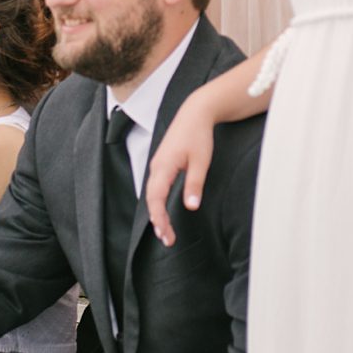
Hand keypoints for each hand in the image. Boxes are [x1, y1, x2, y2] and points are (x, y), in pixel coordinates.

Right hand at [144, 88, 223, 247]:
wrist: (195, 112)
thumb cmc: (198, 134)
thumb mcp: (201, 160)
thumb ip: (194, 183)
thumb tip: (190, 206)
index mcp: (163, 166)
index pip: (156, 199)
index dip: (159, 219)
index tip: (166, 235)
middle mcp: (156, 167)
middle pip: (151, 199)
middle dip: (158, 221)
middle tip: (167, 239)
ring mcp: (157, 165)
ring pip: (152, 194)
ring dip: (157, 212)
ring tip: (166, 230)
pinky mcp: (162, 164)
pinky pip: (156, 186)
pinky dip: (158, 201)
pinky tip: (164, 210)